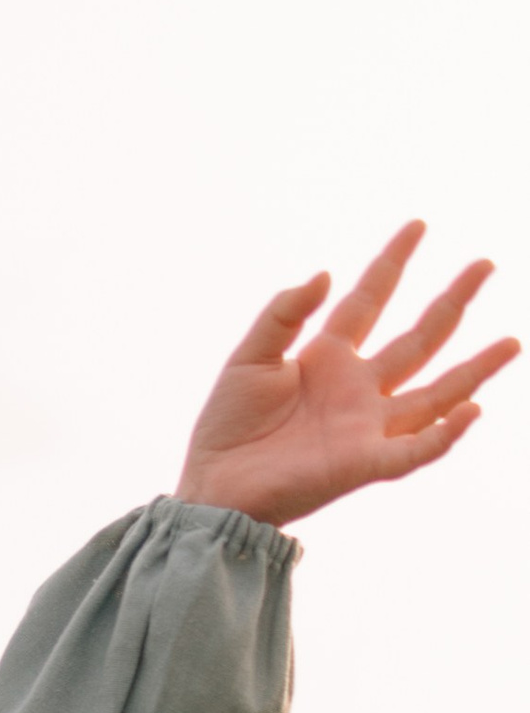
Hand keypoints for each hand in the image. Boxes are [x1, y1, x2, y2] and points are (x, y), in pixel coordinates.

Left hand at [178, 225, 514, 525]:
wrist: (212, 487)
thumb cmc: (226, 428)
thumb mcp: (249, 356)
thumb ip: (284, 313)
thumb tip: (326, 274)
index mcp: (327, 358)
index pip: (369, 300)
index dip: (392, 262)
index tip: (418, 225)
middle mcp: (356, 390)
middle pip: (417, 340)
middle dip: (452, 303)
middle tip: (485, 264)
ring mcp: (365, 427)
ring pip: (433, 395)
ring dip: (473, 372)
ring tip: (511, 343)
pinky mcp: (363, 465)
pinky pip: (414, 450)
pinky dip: (444, 435)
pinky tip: (471, 411)